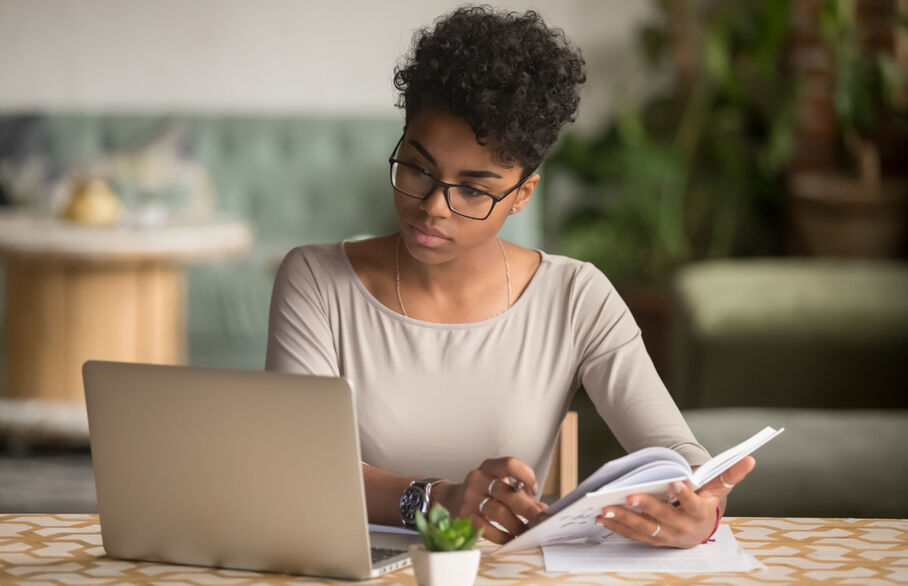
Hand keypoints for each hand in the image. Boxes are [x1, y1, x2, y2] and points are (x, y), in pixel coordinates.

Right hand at [433, 457, 547, 543]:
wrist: (450, 499)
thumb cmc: (482, 492)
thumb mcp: (498, 484)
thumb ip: (521, 494)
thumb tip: (543, 510)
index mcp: (489, 467)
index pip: (510, 464)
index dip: (526, 476)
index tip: (533, 490)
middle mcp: (478, 479)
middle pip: (507, 492)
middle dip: (528, 508)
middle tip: (540, 520)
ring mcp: (469, 498)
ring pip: (498, 512)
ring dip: (516, 524)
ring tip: (525, 531)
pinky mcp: (464, 516)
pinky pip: (487, 529)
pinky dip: (502, 536)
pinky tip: (510, 538)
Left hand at [595, 456, 754, 547]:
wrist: (700, 530)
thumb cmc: (706, 503)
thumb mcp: (718, 488)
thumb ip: (730, 473)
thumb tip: (750, 458)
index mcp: (700, 513)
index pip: (693, 504)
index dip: (685, 494)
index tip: (675, 482)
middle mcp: (683, 528)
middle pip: (663, 518)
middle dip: (646, 508)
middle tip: (629, 496)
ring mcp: (666, 536)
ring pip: (644, 529)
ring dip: (624, 520)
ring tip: (606, 509)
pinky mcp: (652, 540)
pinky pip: (633, 535)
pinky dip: (617, 527)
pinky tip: (602, 518)